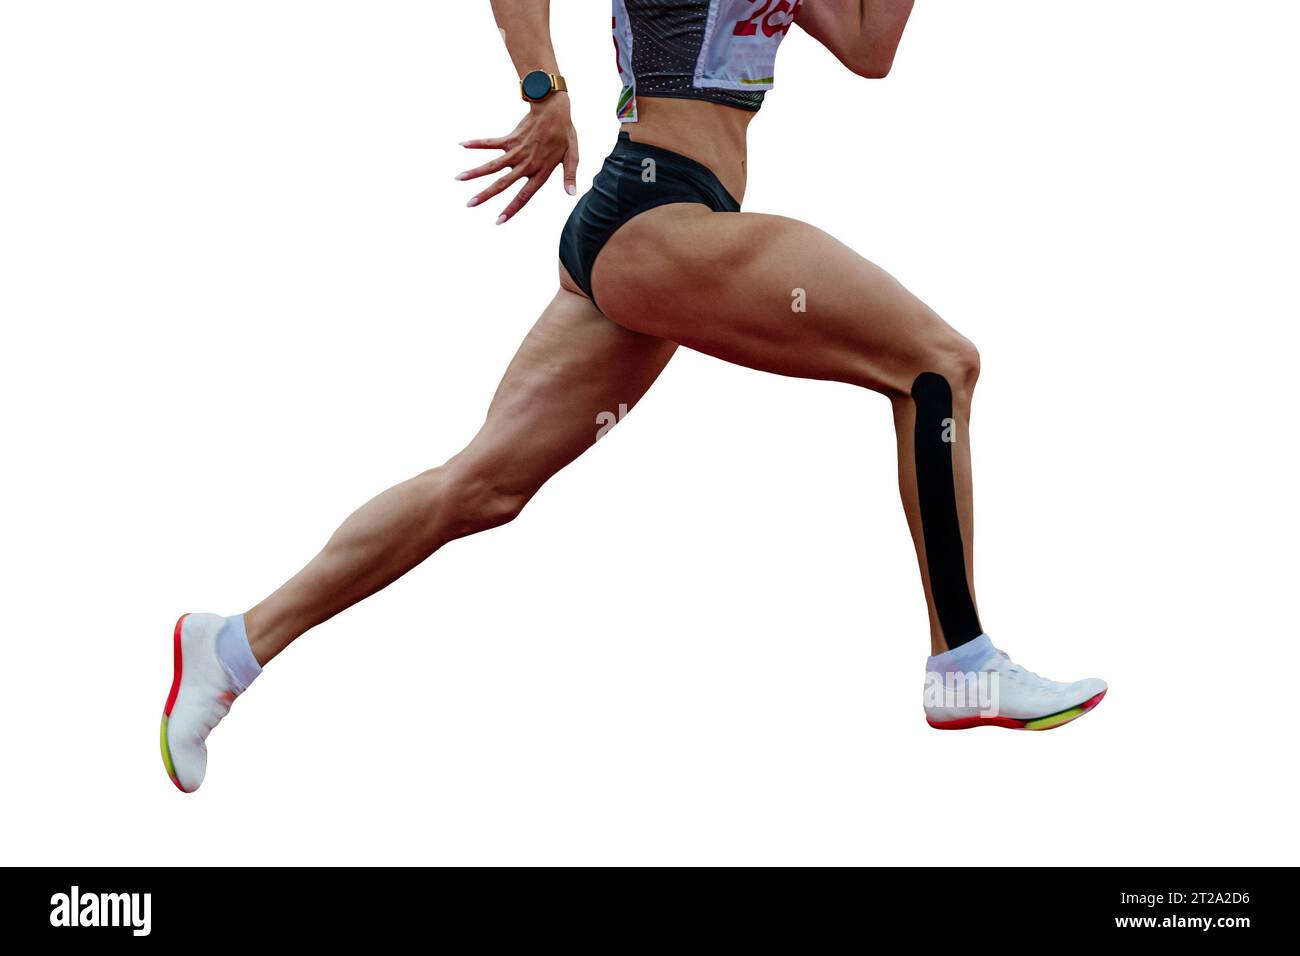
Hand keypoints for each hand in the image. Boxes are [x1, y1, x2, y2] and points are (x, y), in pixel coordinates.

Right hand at [457, 95, 578, 223]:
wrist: (554, 108)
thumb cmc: (564, 133)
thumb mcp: (572, 155)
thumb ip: (570, 175)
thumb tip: (571, 194)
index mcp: (540, 171)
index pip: (524, 195)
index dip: (512, 209)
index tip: (499, 220)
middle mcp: (525, 164)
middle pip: (502, 183)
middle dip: (485, 195)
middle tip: (469, 204)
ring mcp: (516, 151)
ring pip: (492, 165)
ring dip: (475, 172)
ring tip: (458, 178)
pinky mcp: (510, 138)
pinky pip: (491, 142)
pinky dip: (477, 143)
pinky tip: (462, 144)